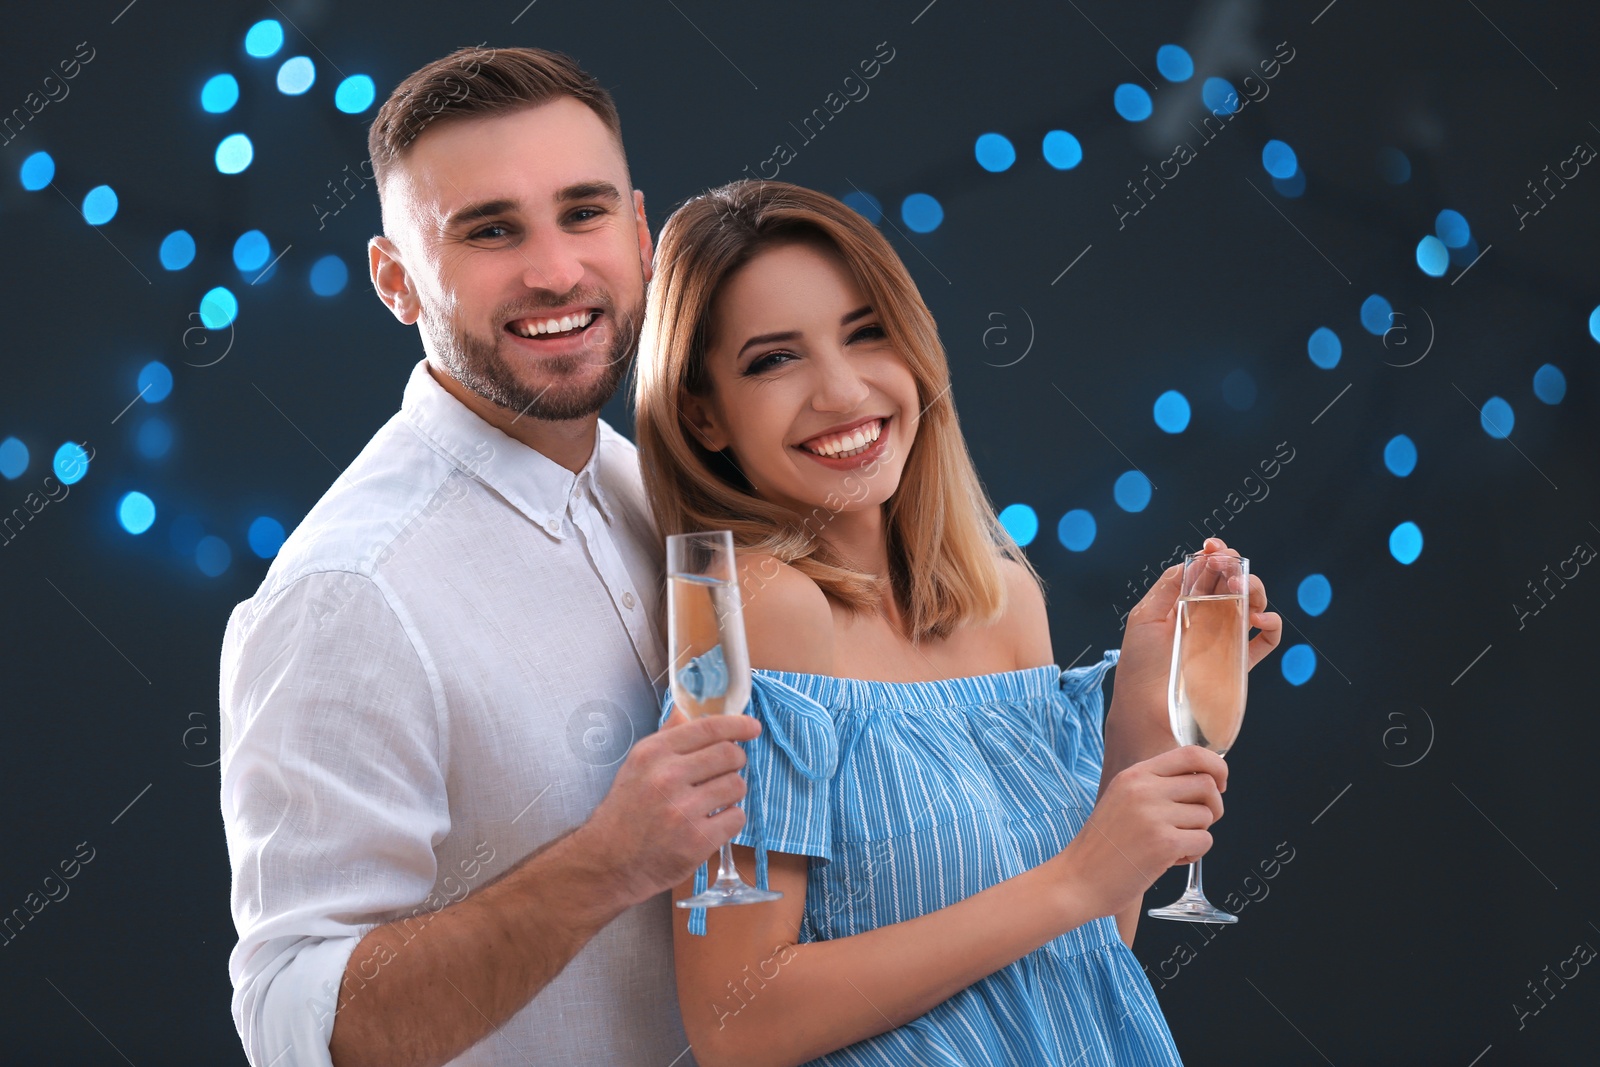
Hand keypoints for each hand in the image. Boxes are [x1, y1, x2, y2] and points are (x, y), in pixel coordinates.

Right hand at [580, 710, 760, 907]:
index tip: (752, 728)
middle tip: (726, 770)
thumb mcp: (637, 765)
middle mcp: (668, 777)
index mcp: (653, 753)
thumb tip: (688, 710)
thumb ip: (667, 737)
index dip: (737, 725)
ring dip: (732, 792)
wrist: (610, 862)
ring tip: (713, 801)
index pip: (709, 728)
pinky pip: (737, 817)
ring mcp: (683, 810)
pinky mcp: (698, 840)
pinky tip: (711, 823)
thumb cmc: (626, 811)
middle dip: (736, 761)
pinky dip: (730, 820)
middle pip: (730, 754)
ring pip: (737, 785)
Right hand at [1049, 746, 1227, 918]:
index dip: (1216, 767)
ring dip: (1197, 834)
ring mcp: (1154, 815)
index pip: (1192, 753)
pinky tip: (1170, 860)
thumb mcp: (1122, 798)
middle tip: (1194, 825)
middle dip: (1212, 807)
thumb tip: (1205, 781)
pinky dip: (1193, 854)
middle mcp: (1144, 789)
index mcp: (1136, 774)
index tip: (1219, 784)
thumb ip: (1156, 785)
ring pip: (1207, 816)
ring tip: (1170, 846)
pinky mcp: (1164, 844)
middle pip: (1206, 785)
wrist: (1079, 879)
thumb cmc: (1104, 844)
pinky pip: (1204, 841)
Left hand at [1114, 537, 1283, 720]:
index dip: (1214, 555)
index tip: (1214, 547)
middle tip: (1229, 567)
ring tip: (1243, 590)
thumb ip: (1169, 587)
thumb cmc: (1140, 666)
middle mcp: (1207, 618)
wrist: (1147, 713)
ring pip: (1252, 604)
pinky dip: (1272, 625)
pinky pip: (1266, 639)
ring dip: (1255, 589)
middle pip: (1232, 583)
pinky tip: (1260, 619)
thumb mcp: (1145, 618)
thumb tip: (1196, 560)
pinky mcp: (1240, 663)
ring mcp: (1225, 639)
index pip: (1206, 572)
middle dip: (1235, 567)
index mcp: (1184, 604)